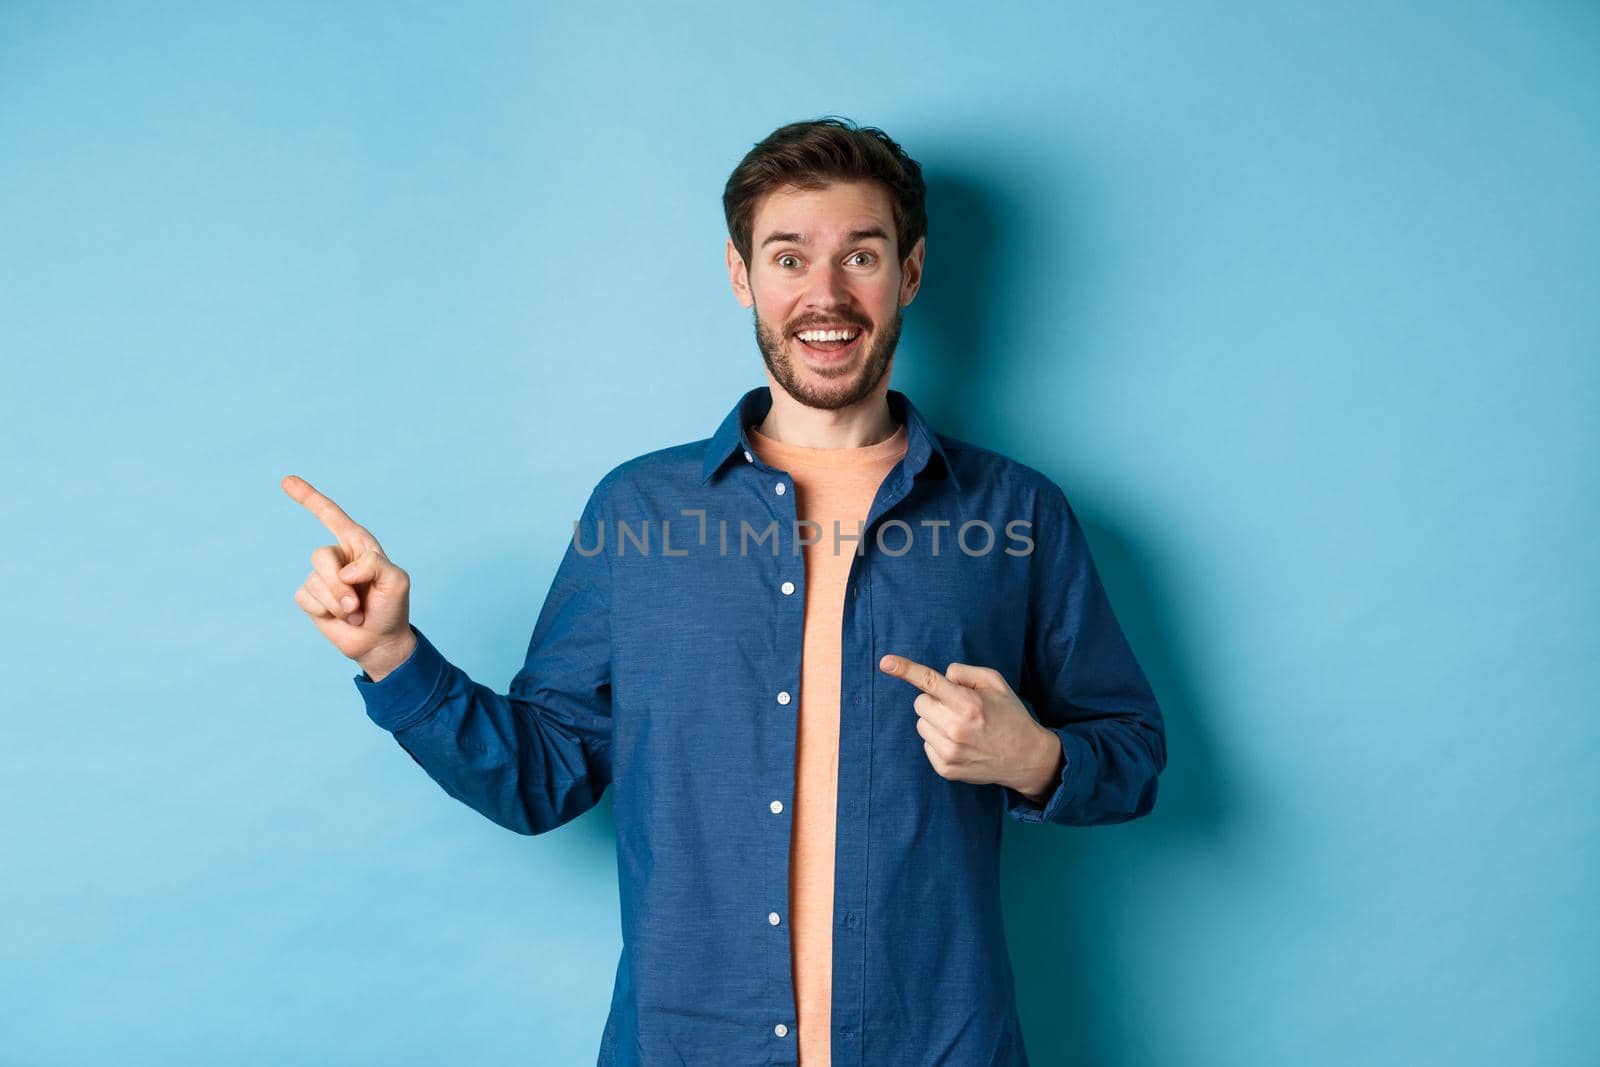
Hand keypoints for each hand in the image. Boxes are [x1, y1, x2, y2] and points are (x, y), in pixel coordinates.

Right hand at [282, 474, 413, 671]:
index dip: (308, 497)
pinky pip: (306, 598)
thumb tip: (344, 569)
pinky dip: (325, 611)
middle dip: (339, 586)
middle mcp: (338, 556)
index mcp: (359, 545)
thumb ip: (375, 564)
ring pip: (314, 580)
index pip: (331, 515)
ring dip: (337, 603)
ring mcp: (322, 577)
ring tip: (355, 613)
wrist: (380, 641)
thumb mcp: (397, 582)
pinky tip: (339, 618)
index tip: (286, 480)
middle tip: (358, 605)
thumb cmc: (392, 608)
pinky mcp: (310, 597)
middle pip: (320, 556)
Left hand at [878, 654, 1063, 800]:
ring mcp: (949, 751)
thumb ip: (966, 673)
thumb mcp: (996, 684)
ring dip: (936, 721)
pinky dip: (938, 740)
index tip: (885, 662)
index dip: (905, 670)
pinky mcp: (945, 768)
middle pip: (920, 703)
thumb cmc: (1010, 715)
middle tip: (958, 707)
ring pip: (921, 724)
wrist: (1026, 758)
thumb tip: (941, 676)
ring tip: (962, 727)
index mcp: (968, 704)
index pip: (930, 682)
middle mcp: (955, 728)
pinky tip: (961, 743)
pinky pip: (926, 744)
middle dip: (934, 701)